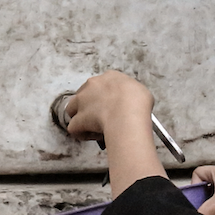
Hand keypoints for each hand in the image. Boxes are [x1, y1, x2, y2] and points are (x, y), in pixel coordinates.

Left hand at [64, 72, 165, 198]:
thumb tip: (134, 103)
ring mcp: (82, 101)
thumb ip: (133, 94)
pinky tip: (90, 137)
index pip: (101, 85)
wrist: (128, 113)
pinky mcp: (78, 118)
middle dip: (89, 106)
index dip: (104, 97)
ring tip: (92, 128)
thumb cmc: (137, 102)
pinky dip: (81, 134)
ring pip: (72, 109)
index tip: (111, 106)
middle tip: (101, 118)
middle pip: (84, 95)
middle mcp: (92, 85)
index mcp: (109, 77)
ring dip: (80, 118)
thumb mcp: (142, 92)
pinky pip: (74, 128)